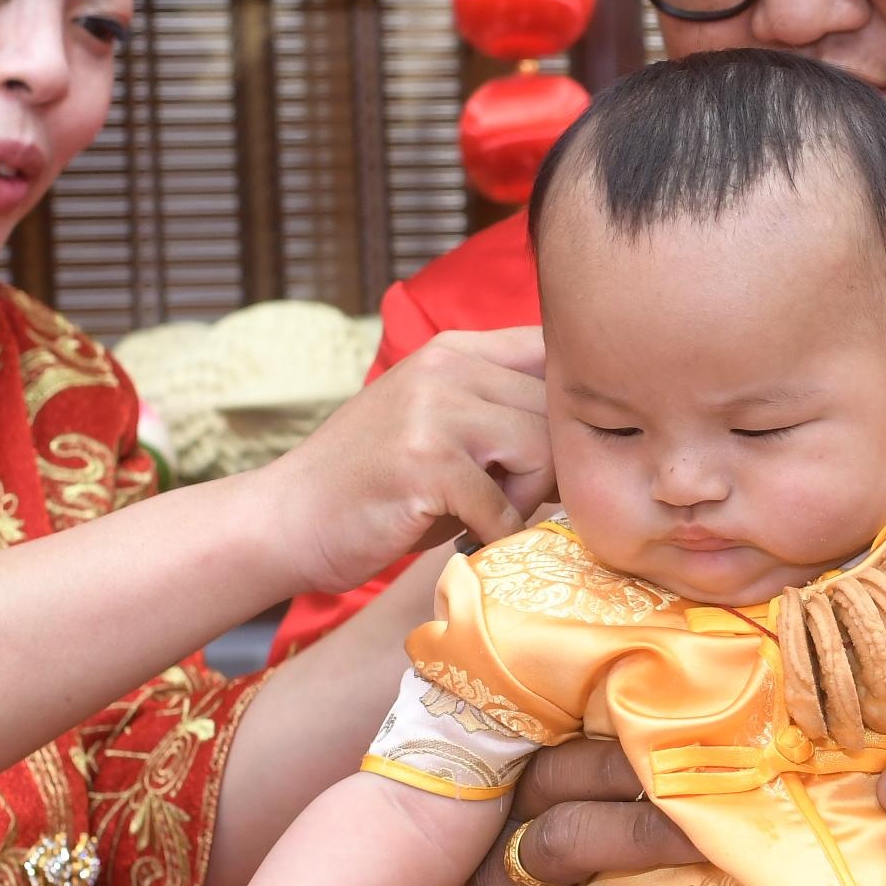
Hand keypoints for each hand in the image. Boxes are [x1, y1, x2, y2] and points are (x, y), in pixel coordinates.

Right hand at [251, 327, 551, 597]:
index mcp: (454, 349)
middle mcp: (446, 366)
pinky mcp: (426, 461)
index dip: (569, 407)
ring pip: (542, 452)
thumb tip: (599, 424)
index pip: (551, 352)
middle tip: (505, 502)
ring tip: (481, 515)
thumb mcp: (437, 423)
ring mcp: (434, 409)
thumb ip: (500, 409)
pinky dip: (491, 535)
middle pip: (556, 411)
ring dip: (523, 500)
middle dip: (547, 469)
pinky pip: (505, 507)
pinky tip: (457, 536)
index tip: (553, 451)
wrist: (286, 520)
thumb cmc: (375, 485)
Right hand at [412, 737, 723, 885]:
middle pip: (564, 839)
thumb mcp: (575, 841)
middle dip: (645, 838)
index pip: (568, 772)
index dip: (628, 767)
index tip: (698, 773)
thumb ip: (628, 813)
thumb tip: (736, 795)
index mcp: (526, 811)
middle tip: (724, 850)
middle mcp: (504, 869)